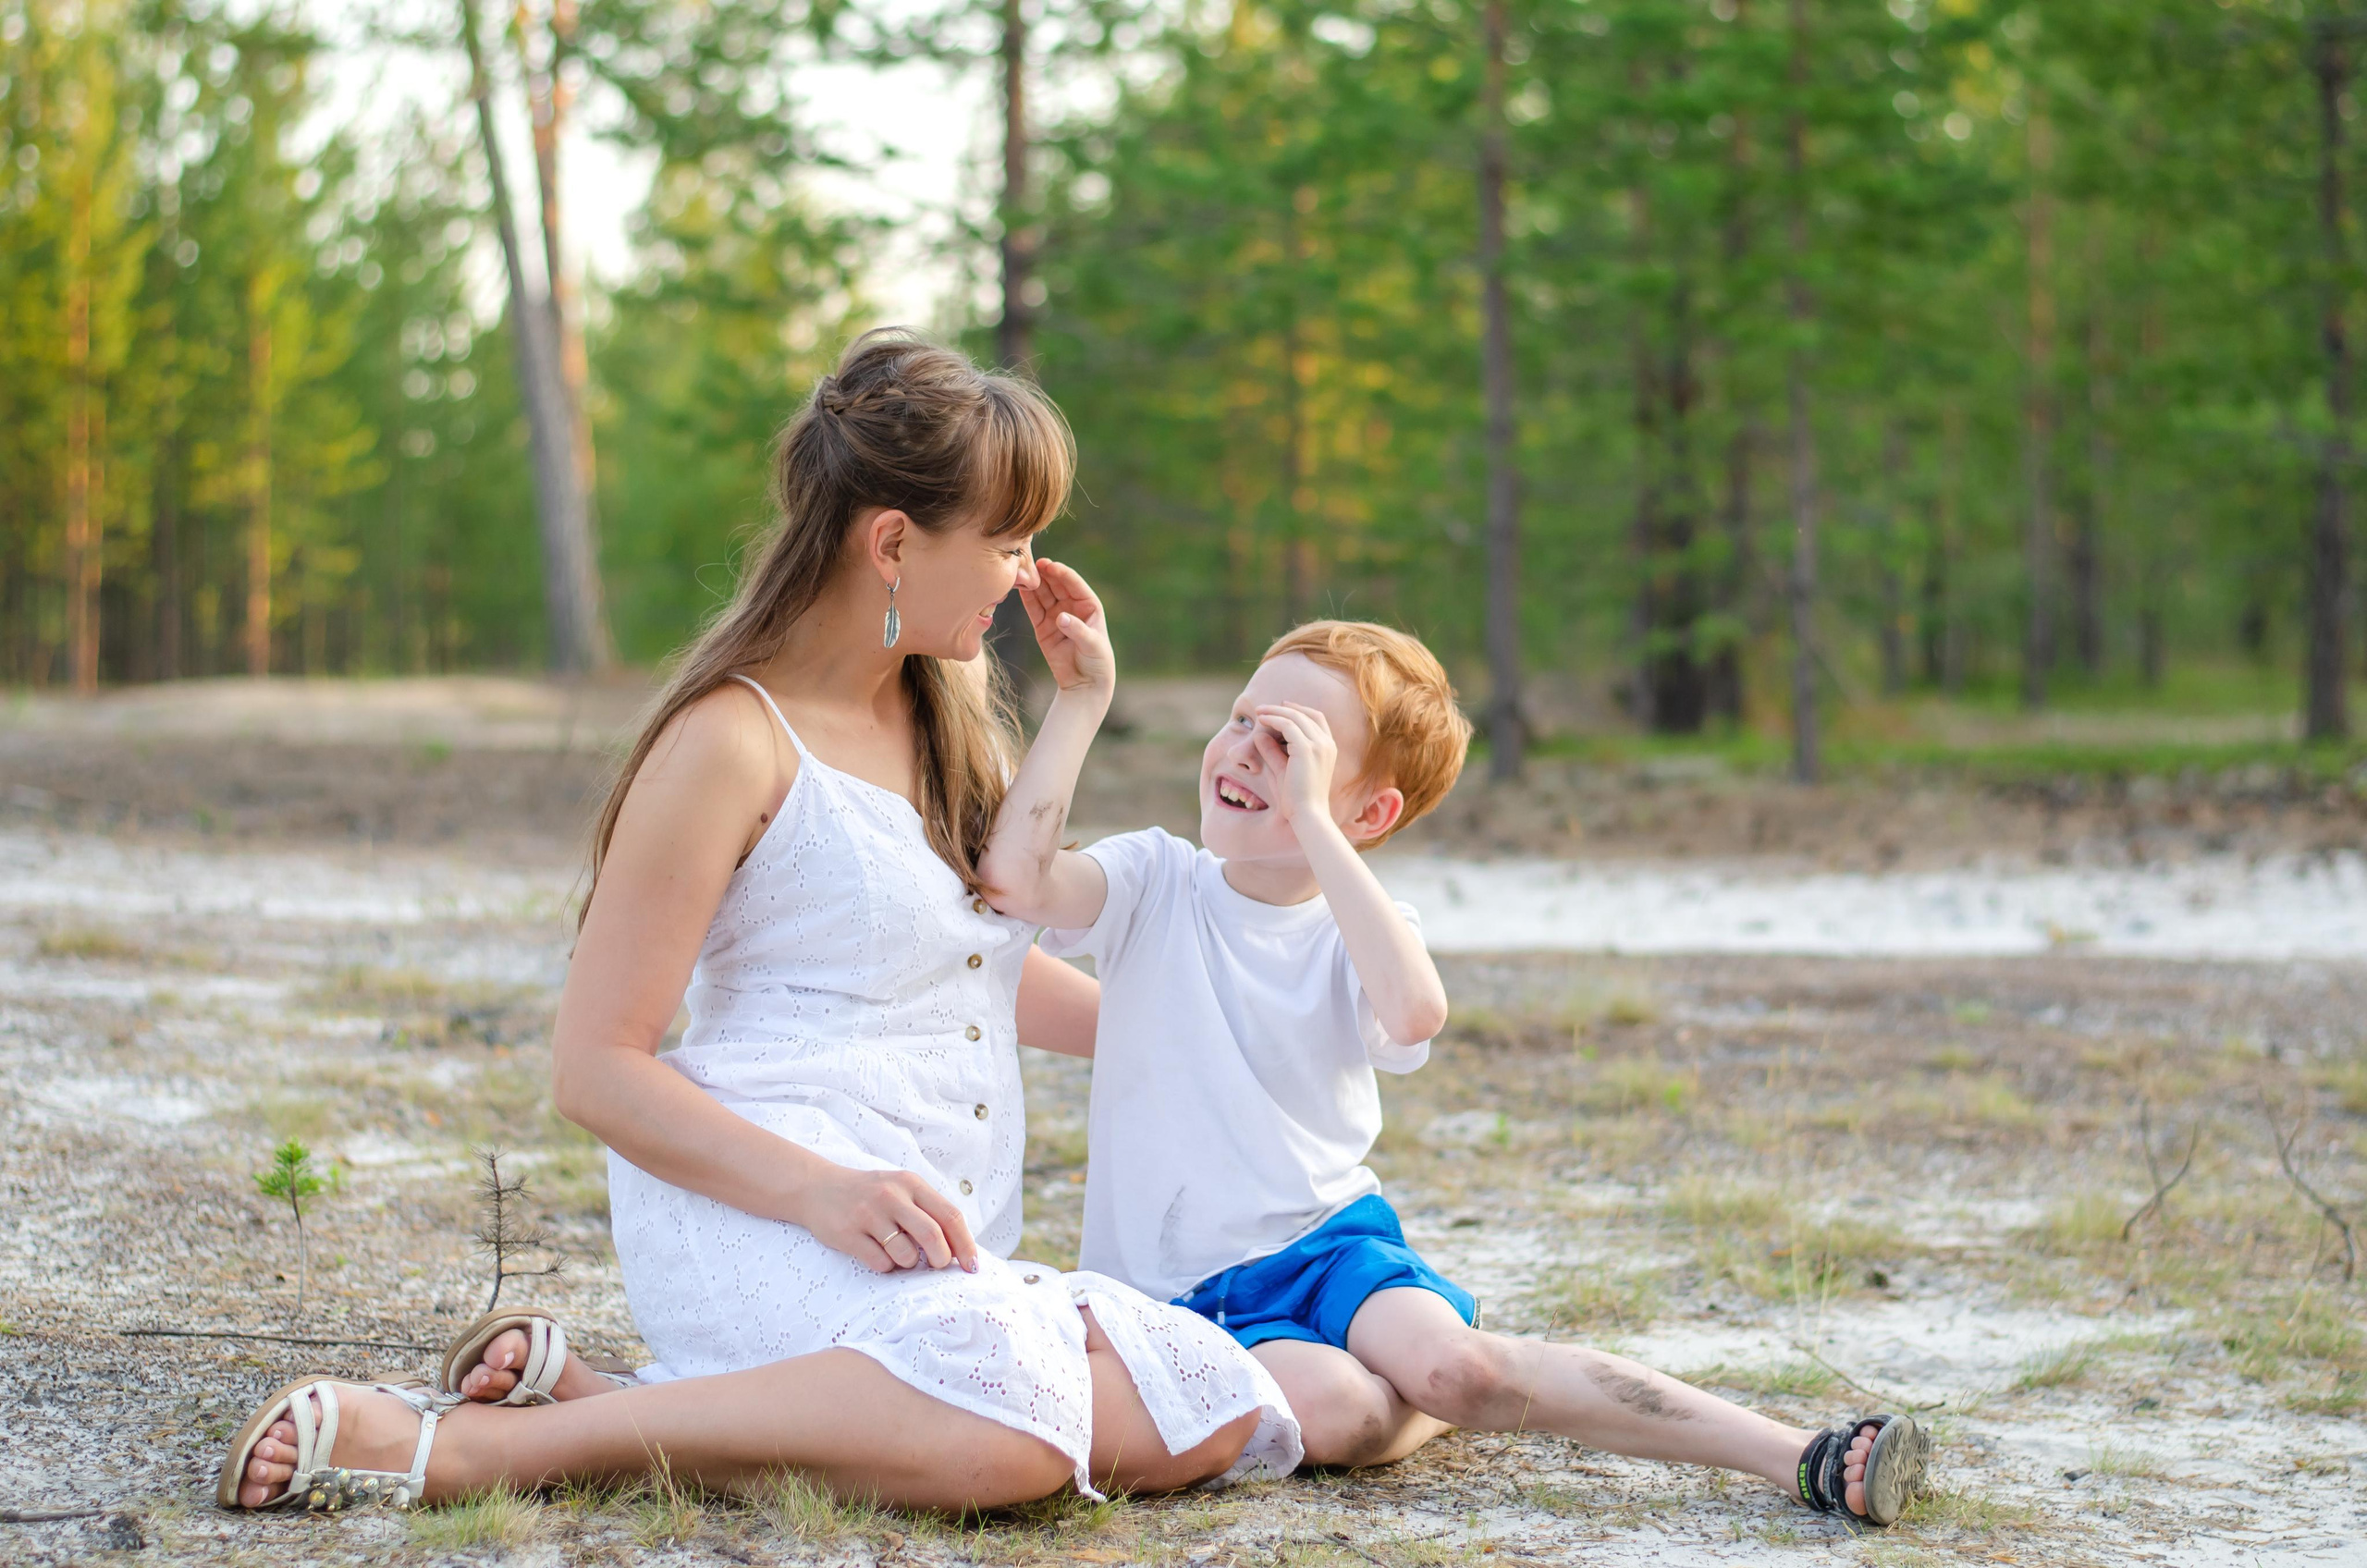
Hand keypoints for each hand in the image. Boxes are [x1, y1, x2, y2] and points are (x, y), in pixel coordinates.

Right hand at [796, 1163, 977, 1273]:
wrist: (817, 1187)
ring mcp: (868, 1214)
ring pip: (906, 1255)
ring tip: (897, 1252)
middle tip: (936, 1266)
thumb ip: (928, 1212)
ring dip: (908, 1263)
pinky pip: (880, 1263)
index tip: (972, 1266)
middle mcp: (892, 1196)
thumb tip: (960, 1249)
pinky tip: (875, 1252)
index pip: (950, 1215)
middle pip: (932, 1236)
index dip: (965, 1244)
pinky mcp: (848, 1234)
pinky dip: (885, 1266)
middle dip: (941, 1259)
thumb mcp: (901, 1190)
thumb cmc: (870, 1194)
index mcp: (911, 1184)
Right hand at [1023, 560, 1114, 697]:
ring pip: (1042, 594)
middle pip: (1056, 585)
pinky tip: (1018, 588)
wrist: (1084, 684)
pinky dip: (1026, 598)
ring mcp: (1055, 615)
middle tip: (1030, 563)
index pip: (1074, 583)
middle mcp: (1071, 606)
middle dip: (1044, 573)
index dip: (1061, 573)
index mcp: (1089, 605)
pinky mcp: (1042, 627)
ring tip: (1021, 573)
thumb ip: (1078, 630)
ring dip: (1033, 583)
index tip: (1049, 565)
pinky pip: (1033, 609)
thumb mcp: (1092, 645)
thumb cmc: (1097, 662)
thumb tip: (1061, 617)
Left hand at [1251, 702, 1338, 827]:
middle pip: (1307, 714)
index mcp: (1328, 749)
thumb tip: (1260, 736)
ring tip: (1259, 712)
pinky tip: (1262, 720)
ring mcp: (1319, 745)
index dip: (1299, 710)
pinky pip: (1288, 725)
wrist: (1308, 814)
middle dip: (1285, 708)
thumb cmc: (1296, 799)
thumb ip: (1273, 753)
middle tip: (1265, 708)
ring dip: (1276, 711)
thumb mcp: (1282, 771)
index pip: (1317, 719)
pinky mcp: (1307, 749)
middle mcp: (1327, 744)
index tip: (1280, 708)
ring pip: (1296, 717)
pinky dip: (1274, 719)